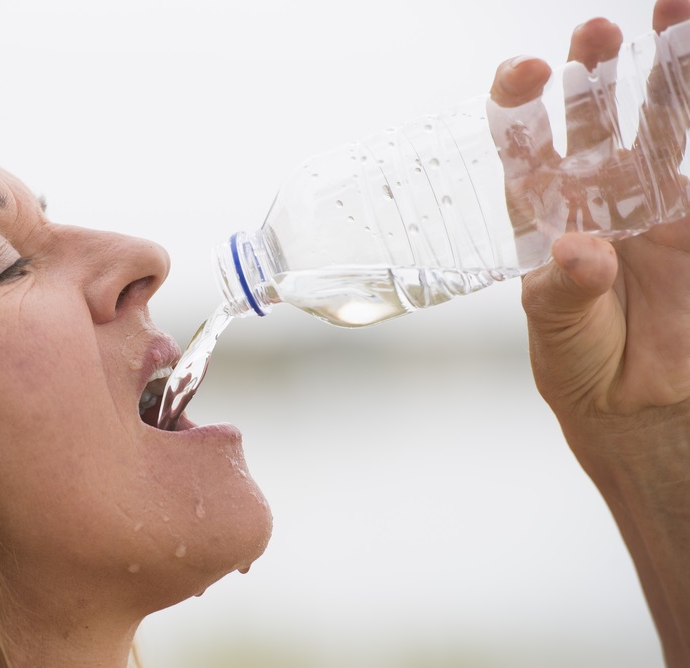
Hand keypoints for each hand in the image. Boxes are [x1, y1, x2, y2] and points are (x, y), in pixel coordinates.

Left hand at [491, 0, 689, 418]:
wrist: (634, 396)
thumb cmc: (577, 354)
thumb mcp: (556, 325)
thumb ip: (565, 288)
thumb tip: (583, 252)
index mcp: (538, 207)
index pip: (521, 139)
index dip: (519, 100)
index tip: (526, 73)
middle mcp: (591, 189)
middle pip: (591, 113)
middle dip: (593, 68)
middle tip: (595, 33)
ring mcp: (647, 195)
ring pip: (659, 118)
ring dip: (666, 68)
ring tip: (672, 10)